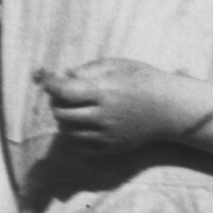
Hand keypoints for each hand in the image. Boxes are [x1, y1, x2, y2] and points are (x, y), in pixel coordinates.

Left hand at [38, 59, 201, 153]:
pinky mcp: (110, 147)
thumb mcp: (116, 64)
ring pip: (68, 131)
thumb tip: (63, 76)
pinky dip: (73, 135)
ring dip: (63, 119)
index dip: (49, 84)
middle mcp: (104, 116)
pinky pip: (80, 146)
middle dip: (56, 101)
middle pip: (62, 113)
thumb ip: (87, 69)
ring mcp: (107, 135)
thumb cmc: (142, 80)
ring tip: (73, 107)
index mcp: (104, 92)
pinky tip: (81, 123)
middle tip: (62, 93)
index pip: (64, 91)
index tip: (44, 79)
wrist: (168, 108)